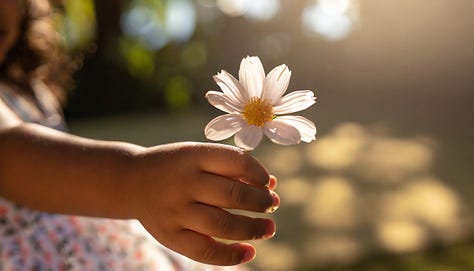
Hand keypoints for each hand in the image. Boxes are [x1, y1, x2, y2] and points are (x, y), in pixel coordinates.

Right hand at [124, 142, 279, 265]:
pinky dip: (231, 255)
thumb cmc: (176, 167)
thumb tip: (271, 184)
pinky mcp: (169, 236)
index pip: (238, 162)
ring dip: (253, 229)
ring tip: (268, 228)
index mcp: (193, 156)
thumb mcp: (198, 155)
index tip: (267, 182)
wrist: (131, 181)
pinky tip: (249, 251)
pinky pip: (205, 251)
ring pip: (223, 225)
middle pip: (234, 196)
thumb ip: (232, 166)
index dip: (260, 174)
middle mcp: (184, 183)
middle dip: (261, 202)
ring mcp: (175, 212)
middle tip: (272, 204)